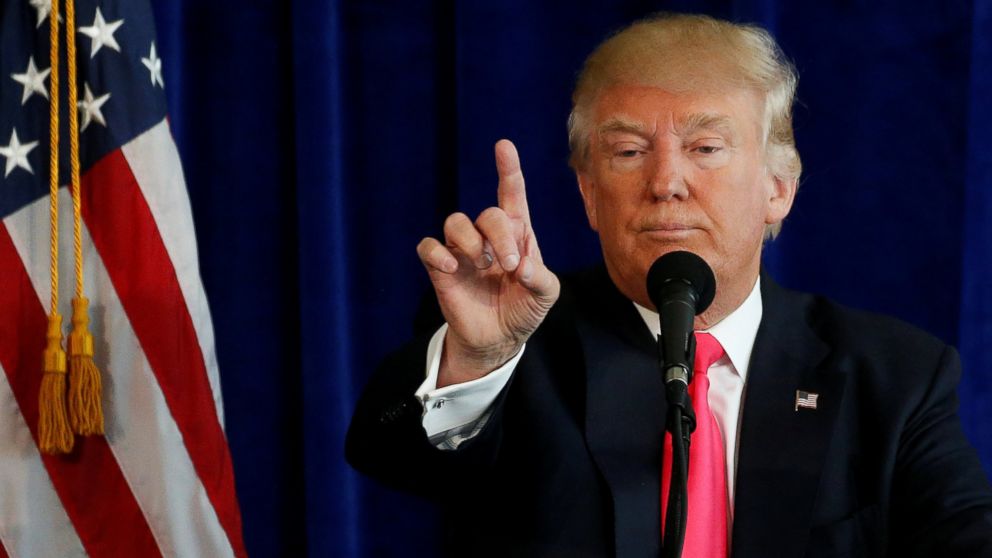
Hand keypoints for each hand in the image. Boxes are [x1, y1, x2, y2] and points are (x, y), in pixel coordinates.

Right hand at [417, 140, 559, 386]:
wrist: (499, 340)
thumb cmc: (524, 309)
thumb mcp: (546, 295)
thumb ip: (541, 278)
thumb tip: (520, 266)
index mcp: (517, 234)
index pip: (511, 194)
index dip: (508, 169)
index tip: (503, 146)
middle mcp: (488, 236)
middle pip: (488, 213)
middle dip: (500, 236)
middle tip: (508, 265)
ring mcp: (463, 251)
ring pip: (455, 222)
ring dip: (472, 242)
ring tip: (483, 265)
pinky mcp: (441, 269)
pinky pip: (429, 247)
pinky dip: (437, 253)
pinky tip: (451, 267)